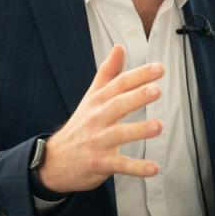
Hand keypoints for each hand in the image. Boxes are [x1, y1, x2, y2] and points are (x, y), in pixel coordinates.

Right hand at [37, 45, 164, 193]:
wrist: (55, 159)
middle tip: (156, 90)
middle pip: (117, 105)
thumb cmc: (80, 125)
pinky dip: (136, 168)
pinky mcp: (99, 163)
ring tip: (159, 126)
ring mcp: (97, 141)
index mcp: (97, 101)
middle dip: (136, 97)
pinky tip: (153, 168)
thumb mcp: (91, 97)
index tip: (159, 68)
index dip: (139, 75)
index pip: (118, 84)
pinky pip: (119, 165)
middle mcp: (96, 118)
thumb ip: (107, 72)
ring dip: (138, 130)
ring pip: (118, 134)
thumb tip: (119, 47)